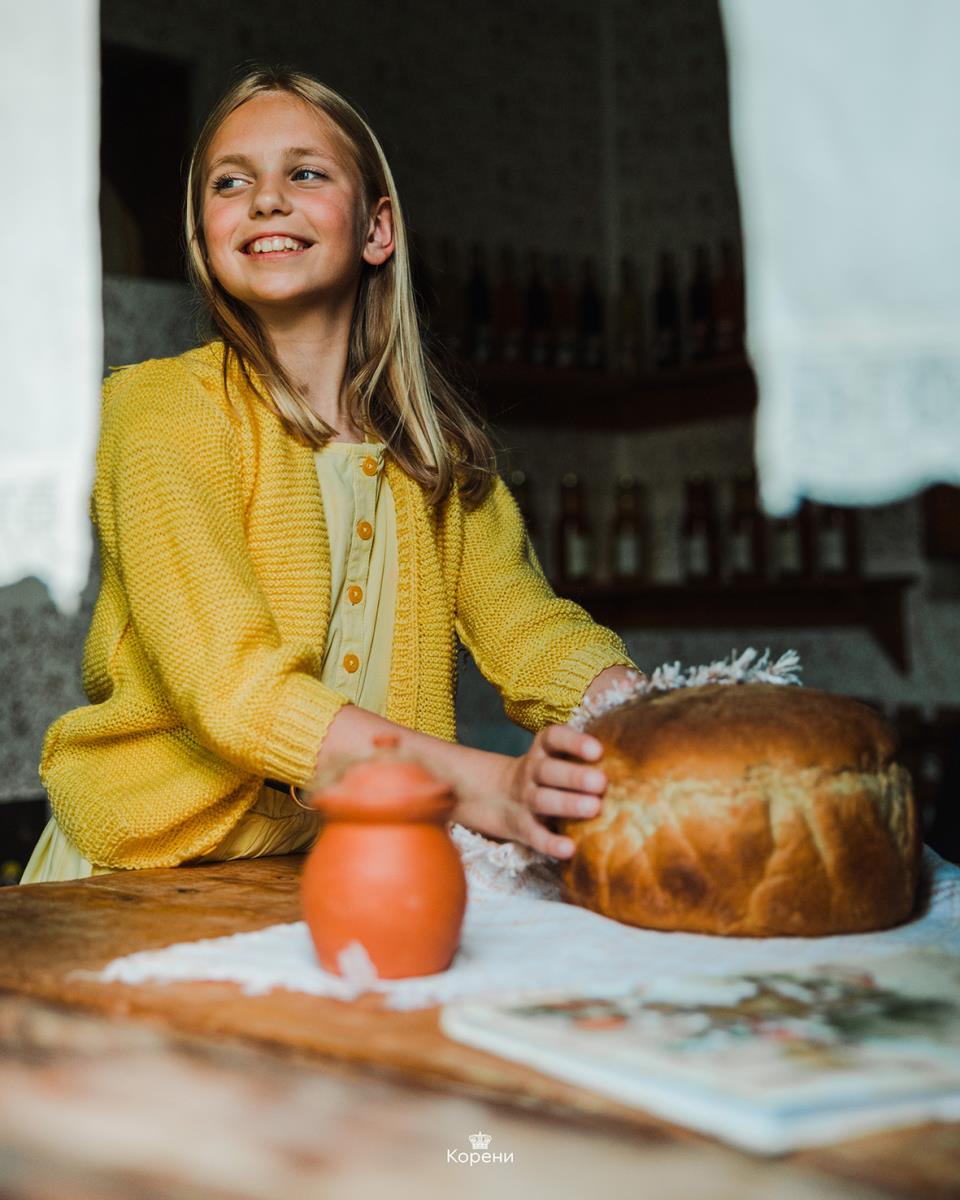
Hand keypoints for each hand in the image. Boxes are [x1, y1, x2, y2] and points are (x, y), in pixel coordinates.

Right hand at [490, 724, 606, 859]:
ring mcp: (525, 799)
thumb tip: (637, 761)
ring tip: (593, 808)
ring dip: (567, 804)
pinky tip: (570, 849)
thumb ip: (586, 757)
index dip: (574, 742)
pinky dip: (551, 843)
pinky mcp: (522, 826)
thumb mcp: (557, 756)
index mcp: (543, 750)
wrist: (501, 796)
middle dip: (574, 776)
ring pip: (541, 800)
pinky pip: (534, 835)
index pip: (554, 738)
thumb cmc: (549, 774)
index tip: (598, 751)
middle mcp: (532, 771)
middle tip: (601, 783)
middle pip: (548, 771)